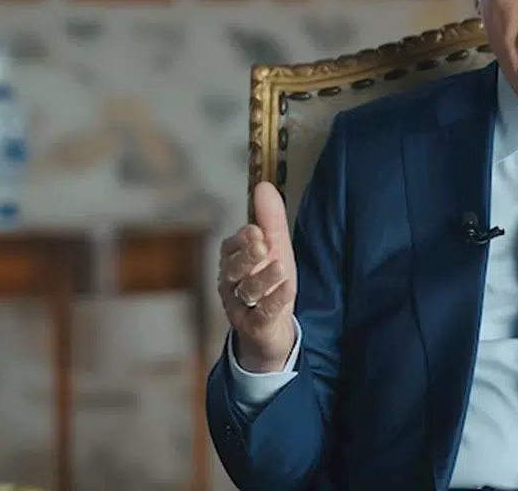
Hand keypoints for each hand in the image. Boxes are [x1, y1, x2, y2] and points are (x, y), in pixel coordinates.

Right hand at [216, 181, 297, 372]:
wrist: (272, 331)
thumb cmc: (270, 284)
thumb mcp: (276, 249)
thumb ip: (270, 220)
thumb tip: (263, 185)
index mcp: (233, 264)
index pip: (230, 249)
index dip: (241, 241)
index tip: (255, 231)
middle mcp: (231, 285)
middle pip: (234, 269)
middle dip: (247, 256)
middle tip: (262, 245)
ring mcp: (241, 308)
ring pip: (248, 291)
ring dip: (263, 278)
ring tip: (279, 267)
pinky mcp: (256, 327)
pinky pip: (263, 314)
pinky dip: (275, 300)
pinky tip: (288, 288)